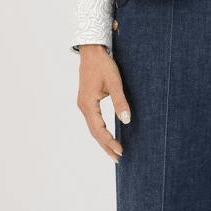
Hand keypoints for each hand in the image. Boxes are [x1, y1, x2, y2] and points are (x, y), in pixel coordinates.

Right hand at [77, 45, 130, 162]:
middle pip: (95, 133)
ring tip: (113, 151)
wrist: (91, 52)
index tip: (121, 151)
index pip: (99, 130)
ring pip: (93, 128)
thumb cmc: (103, 65)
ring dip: (103, 140)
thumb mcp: (114, 83)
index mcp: (88, 104)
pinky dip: (100, 131)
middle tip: (118, 159)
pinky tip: (107, 135)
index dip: (110, 142)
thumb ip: (120, 102)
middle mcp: (84, 107)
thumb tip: (127, 120)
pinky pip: (93, 121)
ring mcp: (84, 104)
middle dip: (106, 146)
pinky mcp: (87, 102)